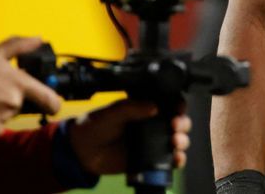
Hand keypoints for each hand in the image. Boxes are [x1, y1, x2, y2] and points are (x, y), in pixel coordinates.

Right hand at [0, 36, 62, 135]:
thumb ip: (20, 45)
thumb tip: (39, 39)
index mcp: (21, 84)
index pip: (51, 99)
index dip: (55, 103)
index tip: (53, 104)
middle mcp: (16, 102)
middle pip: (25, 103)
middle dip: (16, 98)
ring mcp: (5, 117)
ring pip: (11, 114)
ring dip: (4, 108)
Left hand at [68, 100, 191, 174]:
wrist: (81, 152)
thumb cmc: (96, 125)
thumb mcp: (112, 112)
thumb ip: (131, 108)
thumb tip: (155, 107)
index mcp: (146, 108)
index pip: (170, 104)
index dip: (179, 106)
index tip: (179, 109)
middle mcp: (153, 124)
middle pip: (179, 122)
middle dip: (183, 124)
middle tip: (175, 126)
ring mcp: (153, 142)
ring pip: (178, 140)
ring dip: (183, 141)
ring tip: (175, 142)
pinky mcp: (150, 160)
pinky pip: (169, 160)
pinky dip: (178, 160)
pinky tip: (176, 159)